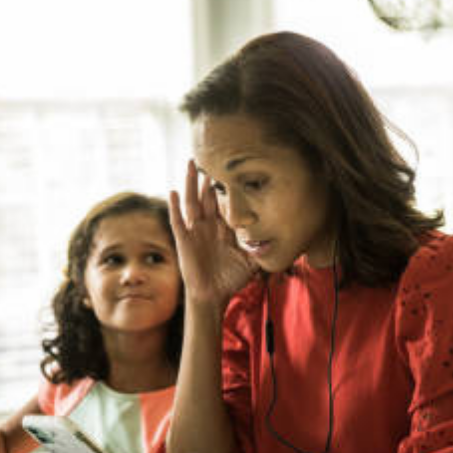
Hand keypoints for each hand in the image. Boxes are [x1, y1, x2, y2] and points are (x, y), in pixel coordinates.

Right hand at [169, 160, 258, 306]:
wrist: (213, 296)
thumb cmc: (230, 279)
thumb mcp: (251, 262)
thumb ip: (262, 249)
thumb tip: (279, 241)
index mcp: (223, 229)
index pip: (222, 203)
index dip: (224, 187)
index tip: (228, 168)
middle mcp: (208, 226)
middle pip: (205, 196)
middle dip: (206, 178)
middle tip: (207, 156)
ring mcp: (195, 232)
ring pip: (192, 202)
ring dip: (191, 183)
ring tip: (191, 165)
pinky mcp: (184, 240)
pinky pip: (177, 221)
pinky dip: (174, 207)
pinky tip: (173, 192)